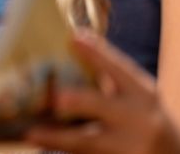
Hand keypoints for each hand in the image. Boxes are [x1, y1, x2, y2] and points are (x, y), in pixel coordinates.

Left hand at [25, 31, 179, 153]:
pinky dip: (65, 153)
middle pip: (104, 107)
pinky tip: (39, 147)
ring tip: (29, 133)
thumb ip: (111, 82)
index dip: (97, 53)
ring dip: (57, 138)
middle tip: (57, 97)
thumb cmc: (149, 124)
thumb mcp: (141, 100)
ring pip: (88, 143)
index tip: (74, 38)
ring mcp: (130, 149)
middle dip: (80, 102)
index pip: (119, 69)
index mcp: (144, 95)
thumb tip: (71, 45)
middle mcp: (140, 121)